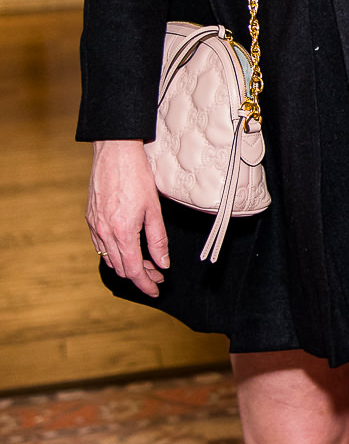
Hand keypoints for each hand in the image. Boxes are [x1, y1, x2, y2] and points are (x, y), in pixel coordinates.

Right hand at [87, 140, 168, 297]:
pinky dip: (114, 253)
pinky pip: (100, 245)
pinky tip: (127, 249)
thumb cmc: (136, 176)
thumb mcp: (154, 209)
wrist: (114, 152)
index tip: (156, 290)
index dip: (145, 284)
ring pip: (109, 258)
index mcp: (122, 231)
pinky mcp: (91, 218)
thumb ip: (158, 239)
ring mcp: (95, 225)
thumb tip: (162, 262)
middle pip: (121, 267)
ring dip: (127, 265)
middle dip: (140, 275)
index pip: (133, 270)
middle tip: (157, 274)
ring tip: (147, 262)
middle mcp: (104, 232)